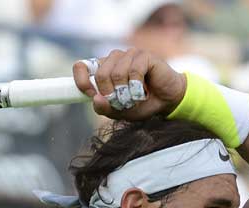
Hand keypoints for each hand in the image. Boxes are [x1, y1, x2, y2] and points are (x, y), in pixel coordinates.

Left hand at [72, 49, 186, 120]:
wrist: (167, 101)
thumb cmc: (142, 104)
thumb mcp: (119, 112)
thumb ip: (105, 108)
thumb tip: (95, 99)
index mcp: (103, 69)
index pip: (81, 66)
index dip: (82, 81)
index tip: (90, 95)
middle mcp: (113, 59)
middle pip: (100, 74)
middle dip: (110, 94)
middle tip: (121, 103)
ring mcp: (129, 55)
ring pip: (116, 73)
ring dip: (125, 93)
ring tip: (134, 99)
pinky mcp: (144, 55)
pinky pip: (134, 70)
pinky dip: (136, 87)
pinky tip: (142, 92)